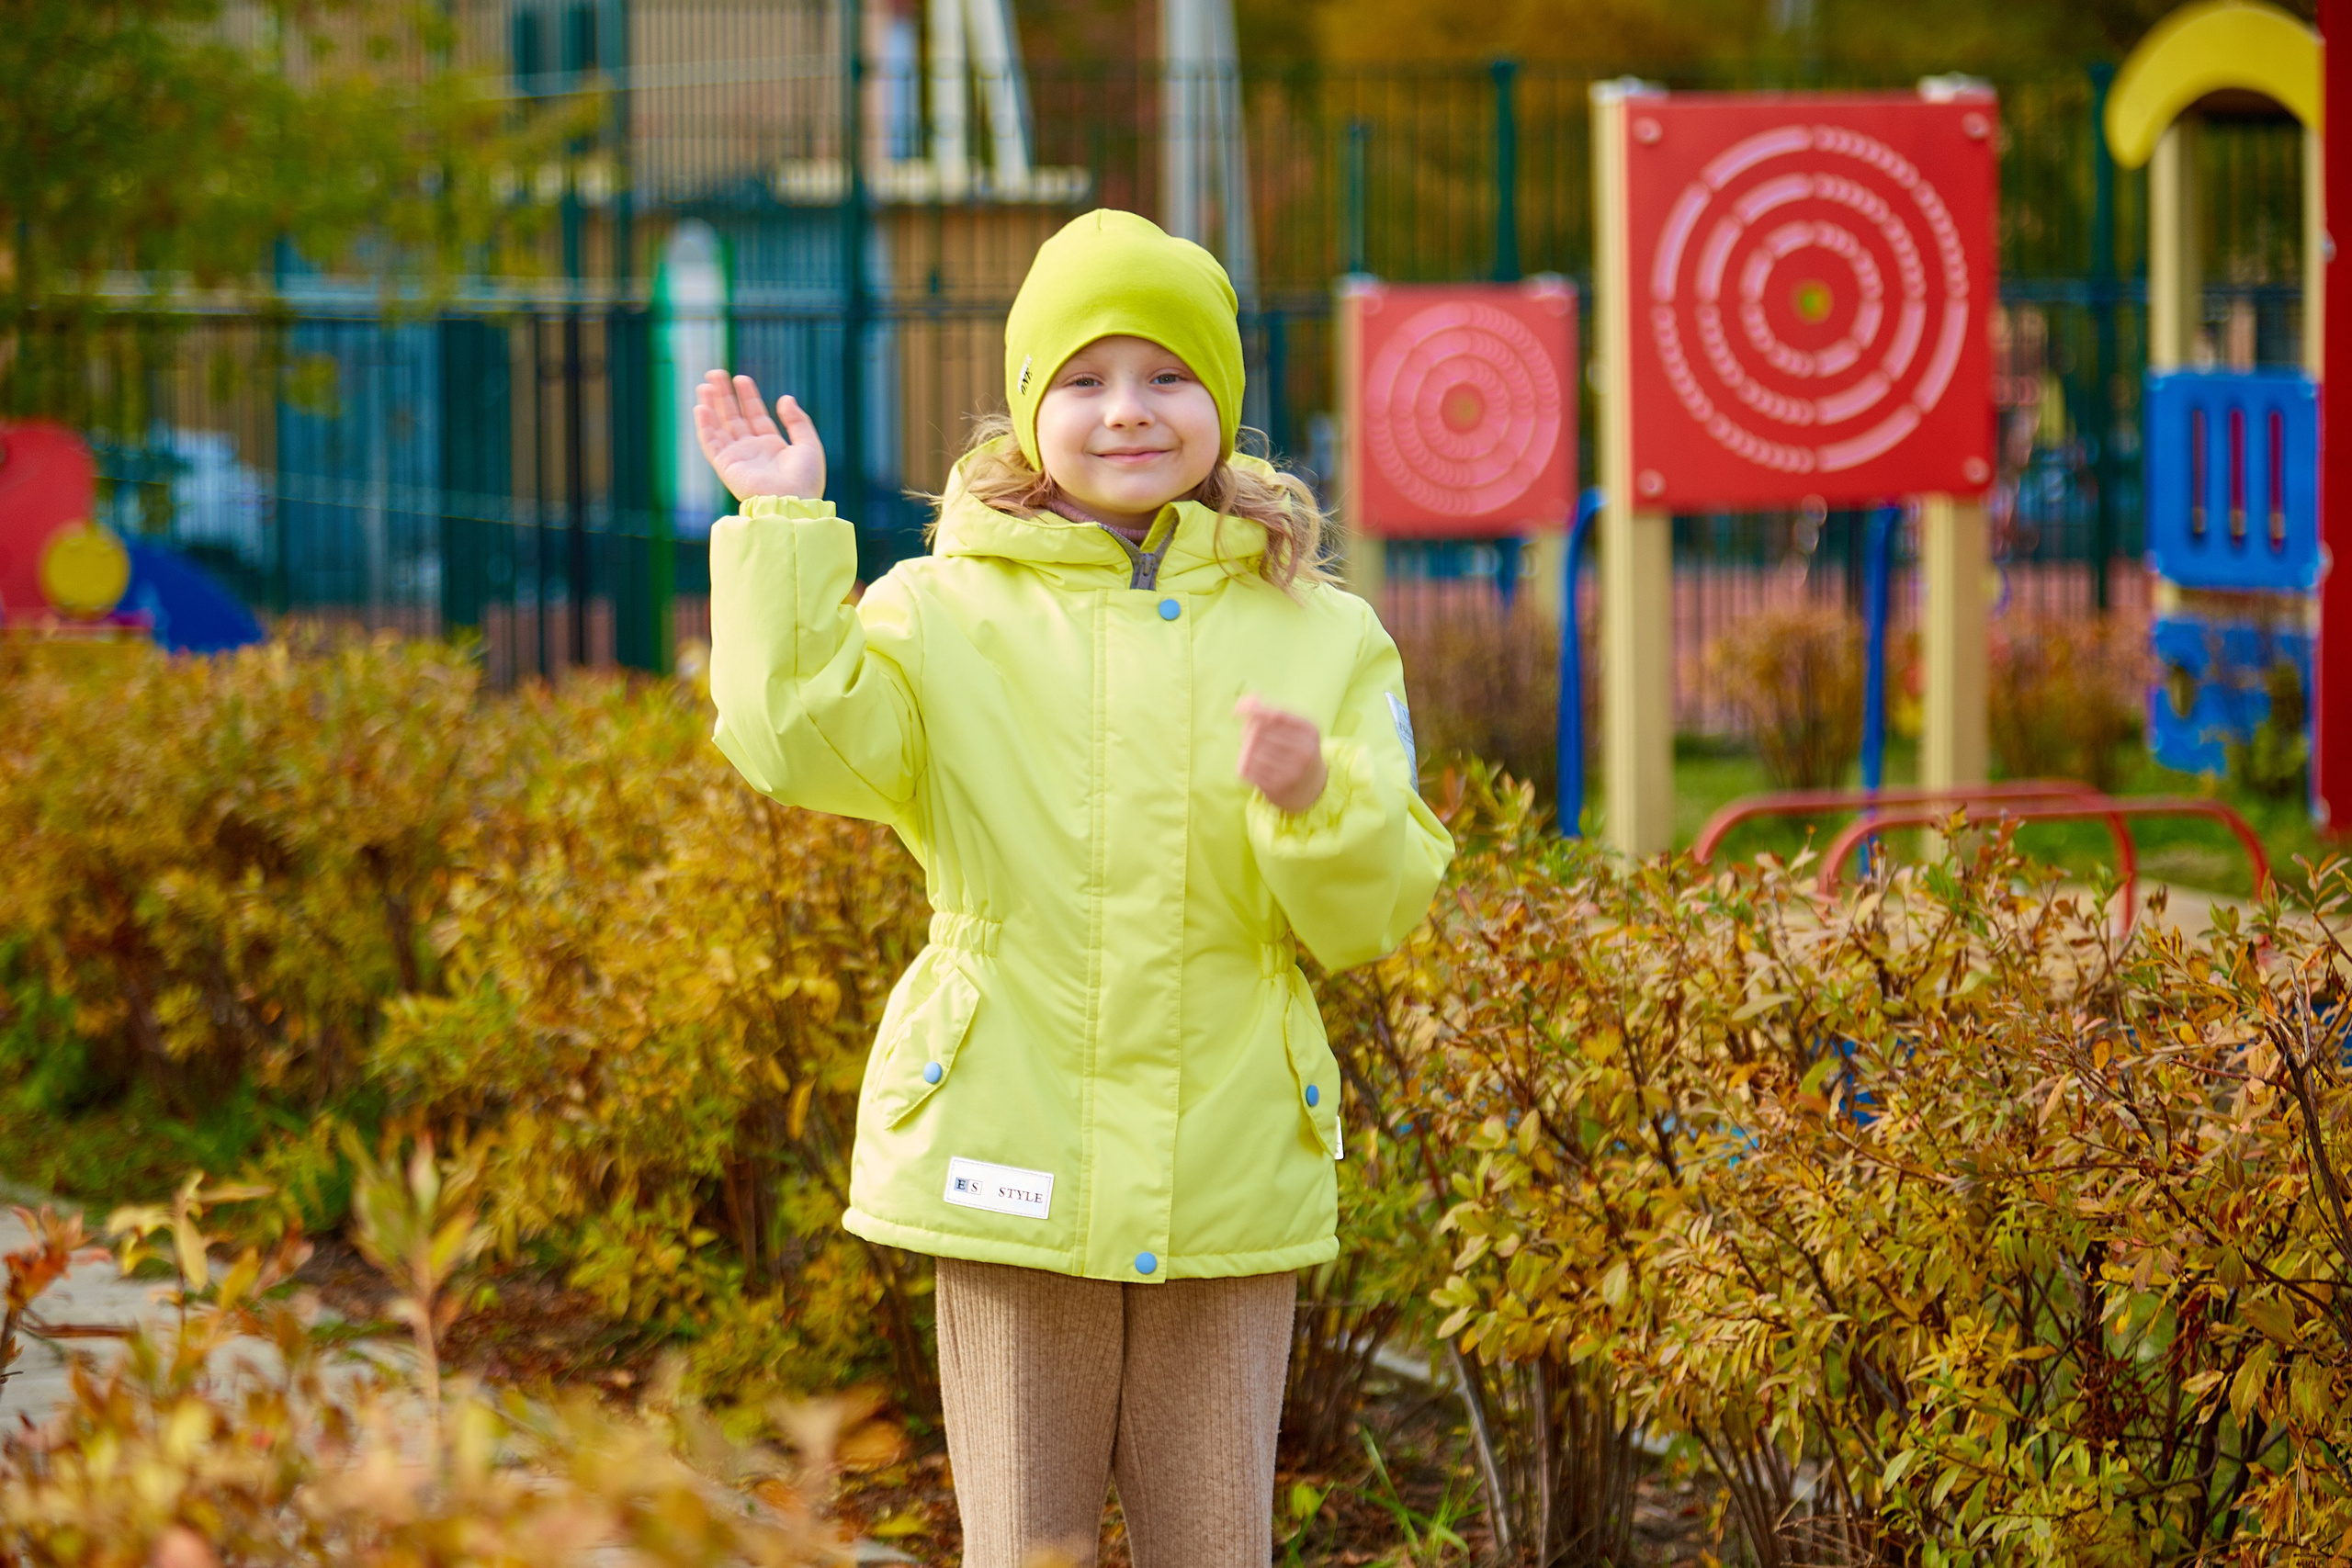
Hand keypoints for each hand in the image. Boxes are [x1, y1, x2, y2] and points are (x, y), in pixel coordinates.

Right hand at [693, 370, 826, 501]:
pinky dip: (705, 426)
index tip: (741, 378)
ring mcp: (738, 458)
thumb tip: (785, 398)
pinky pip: (711, 443)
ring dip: (711, 406)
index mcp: (772, 447)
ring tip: (705, 385)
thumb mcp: (808, 445)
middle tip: (715, 373)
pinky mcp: (726, 466)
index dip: (748, 396)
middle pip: (734, 417)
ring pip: (720, 427)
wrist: (793, 502)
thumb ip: (798, 421)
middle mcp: (752, 451)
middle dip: (725, 396)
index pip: (755, 416)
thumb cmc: (805, 480)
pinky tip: (701, 407)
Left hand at [1235, 695, 1326, 814]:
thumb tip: (1246, 699)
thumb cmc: (1296, 749)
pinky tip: (1250, 763)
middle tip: (1246, 733)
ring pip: (1252, 749)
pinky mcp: (1277, 788)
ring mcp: (1292, 772)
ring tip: (1250, 749)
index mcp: (1310, 731)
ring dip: (1244, 746)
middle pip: (1261, 731)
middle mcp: (1305, 751)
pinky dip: (1243, 762)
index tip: (1238, 709)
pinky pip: (1248, 768)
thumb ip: (1270, 710)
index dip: (1254, 710)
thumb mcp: (1293, 727)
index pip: (1277, 715)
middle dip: (1248, 729)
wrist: (1311, 788)